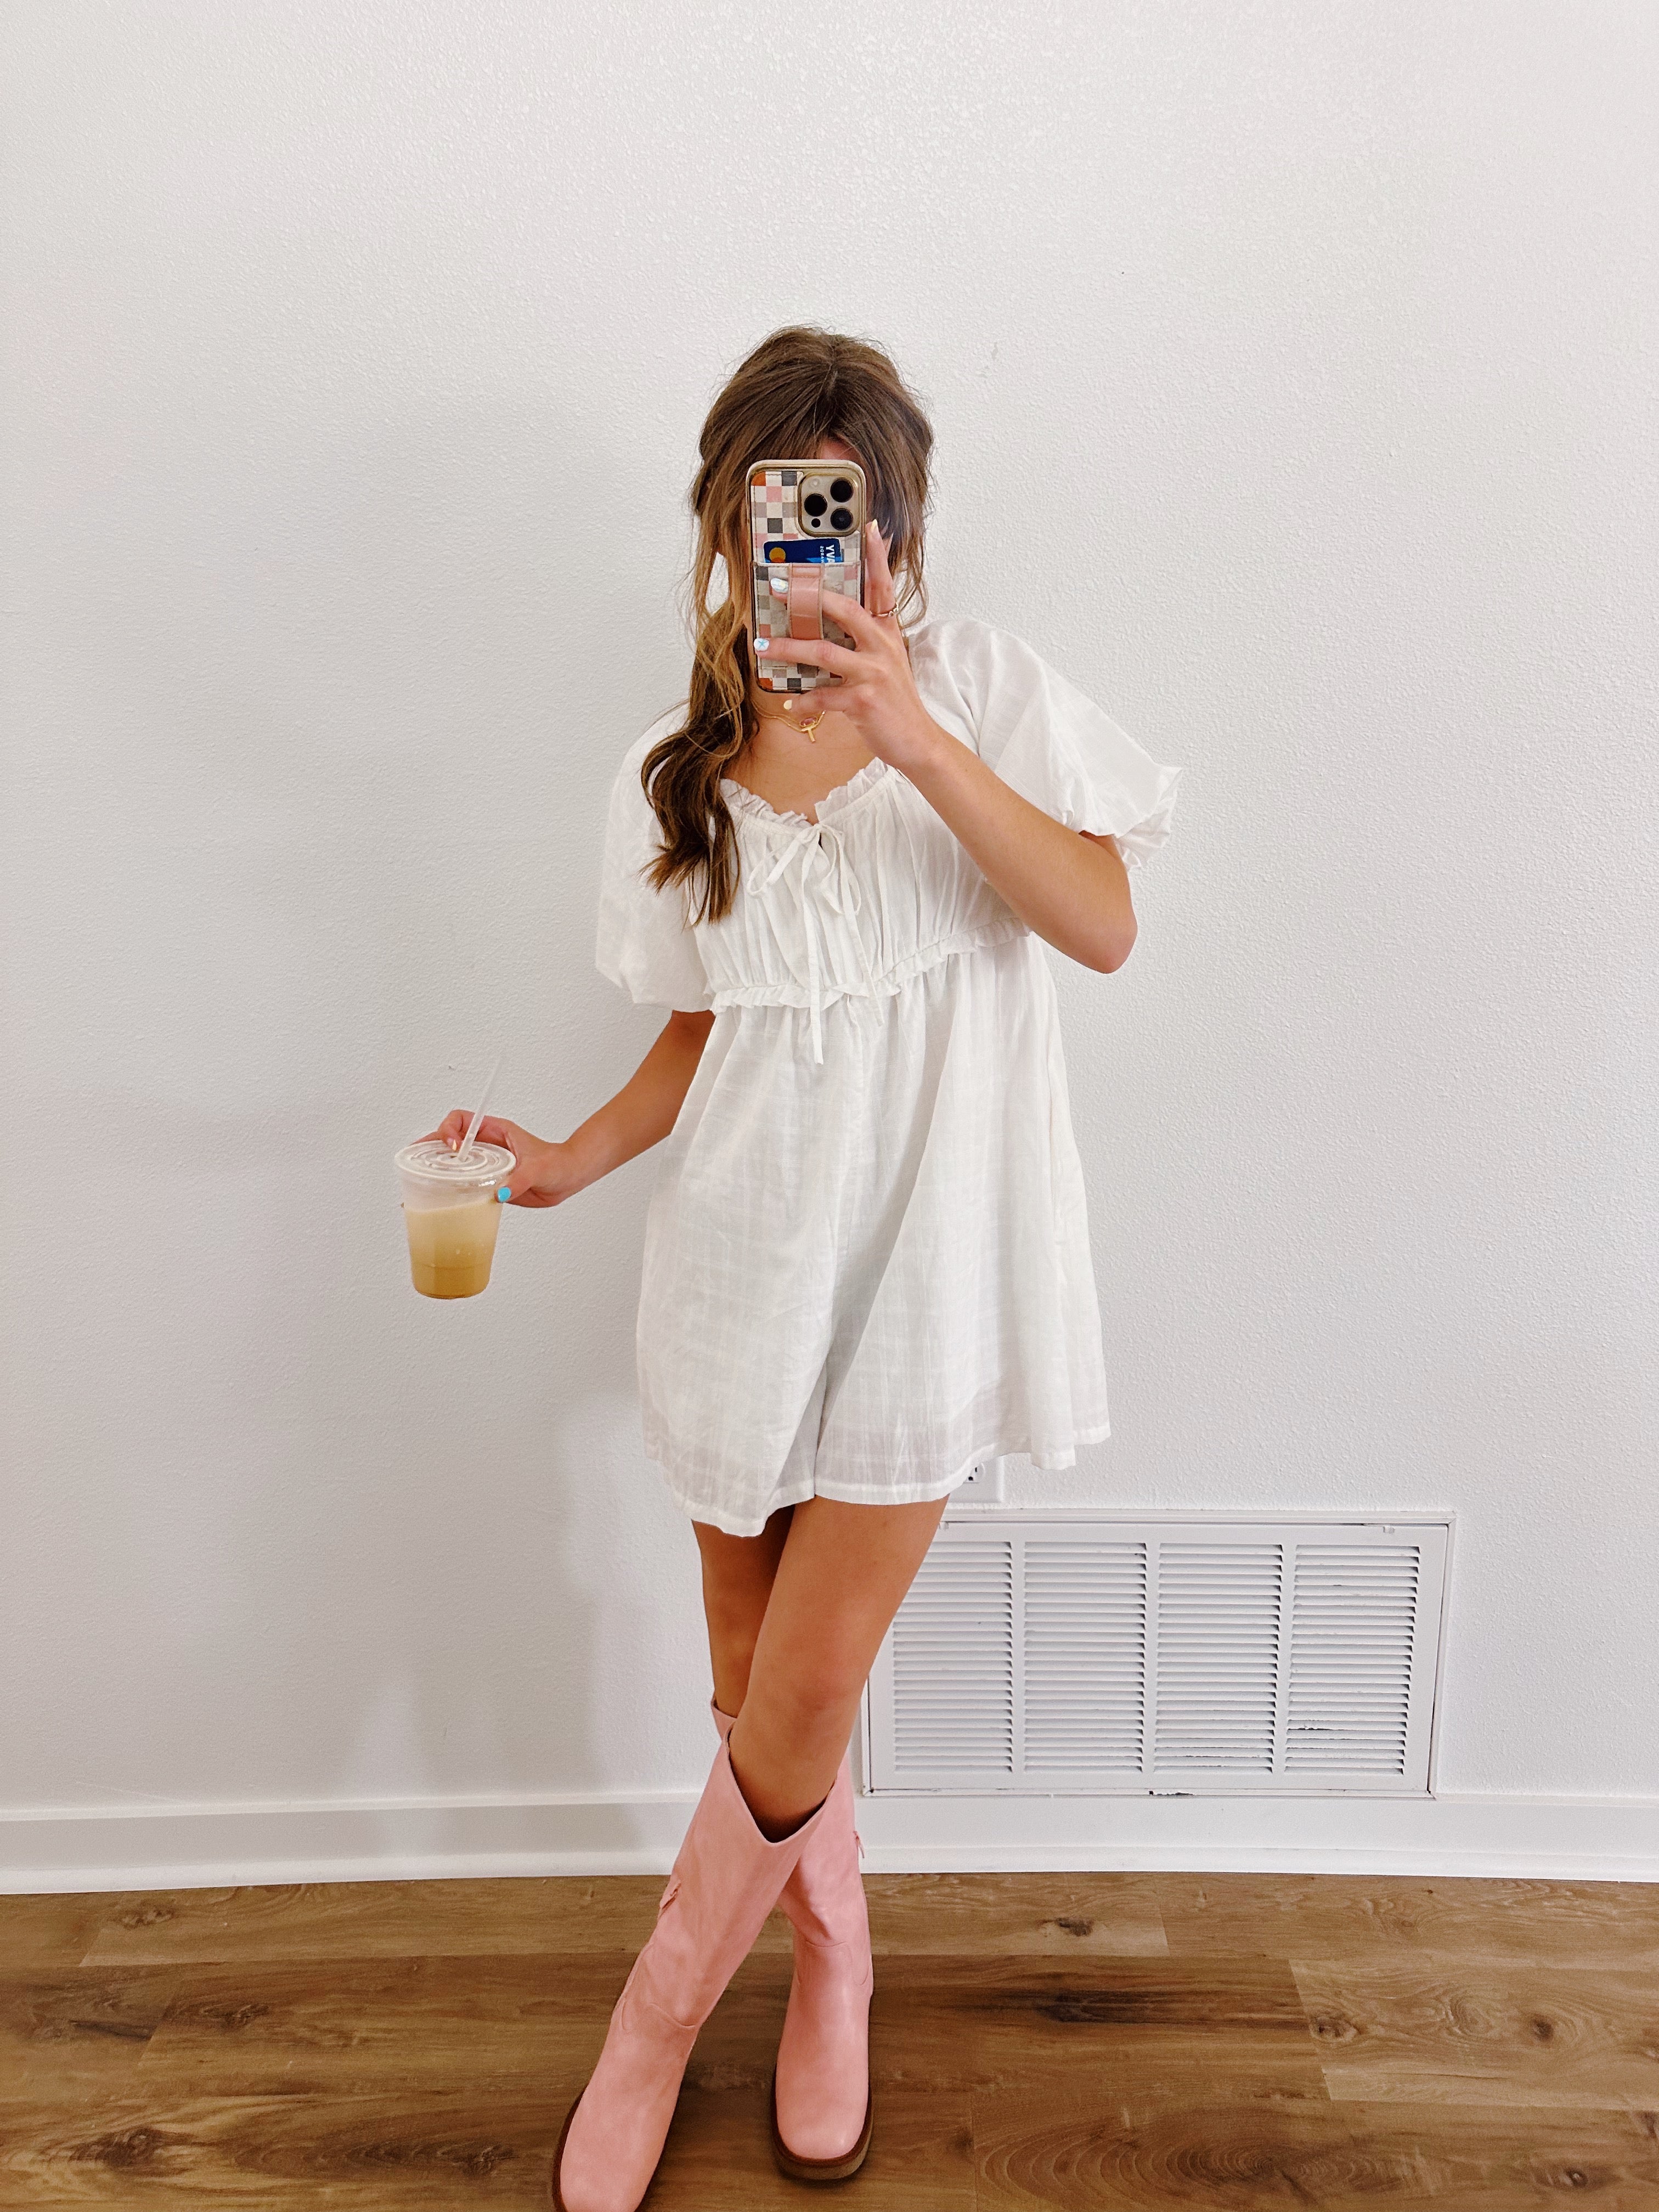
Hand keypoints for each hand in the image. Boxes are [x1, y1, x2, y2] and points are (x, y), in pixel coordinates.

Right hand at [415, 1112, 579, 1208]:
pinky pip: (464, 1181)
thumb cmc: (557, 1164)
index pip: (461, 1120)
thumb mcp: (538, 1169)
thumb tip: (500, 1193)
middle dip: (430, 1146)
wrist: (567, 1178)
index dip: (450, 1129)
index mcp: (495, 1132)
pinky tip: (438, 1197)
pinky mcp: (488, 1181)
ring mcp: (486, 1163)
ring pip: (453, 1161)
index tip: (452, 1148)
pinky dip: (450, 1187)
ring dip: (435, 1166)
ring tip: (416, 1178)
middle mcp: (487, 1146)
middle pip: (449, 1139)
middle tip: (413, 1160)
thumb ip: (520, 1180)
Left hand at [770, 523, 944, 775]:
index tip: (869, 526)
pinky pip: (824, 695)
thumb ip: (865, 640)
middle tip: (779, 586)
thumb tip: (832, 624)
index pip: (883, 587)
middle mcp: (882, 647)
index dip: (877, 556)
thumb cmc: (895, 702)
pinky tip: (789, 703)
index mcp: (887, 634)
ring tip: (761, 646)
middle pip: (846, 610)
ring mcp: (874, 673)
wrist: (917, 741)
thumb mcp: (887, 663)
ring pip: (824, 652)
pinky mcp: (864, 701)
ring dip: (789, 648)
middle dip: (810, 597)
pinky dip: (803, 699)